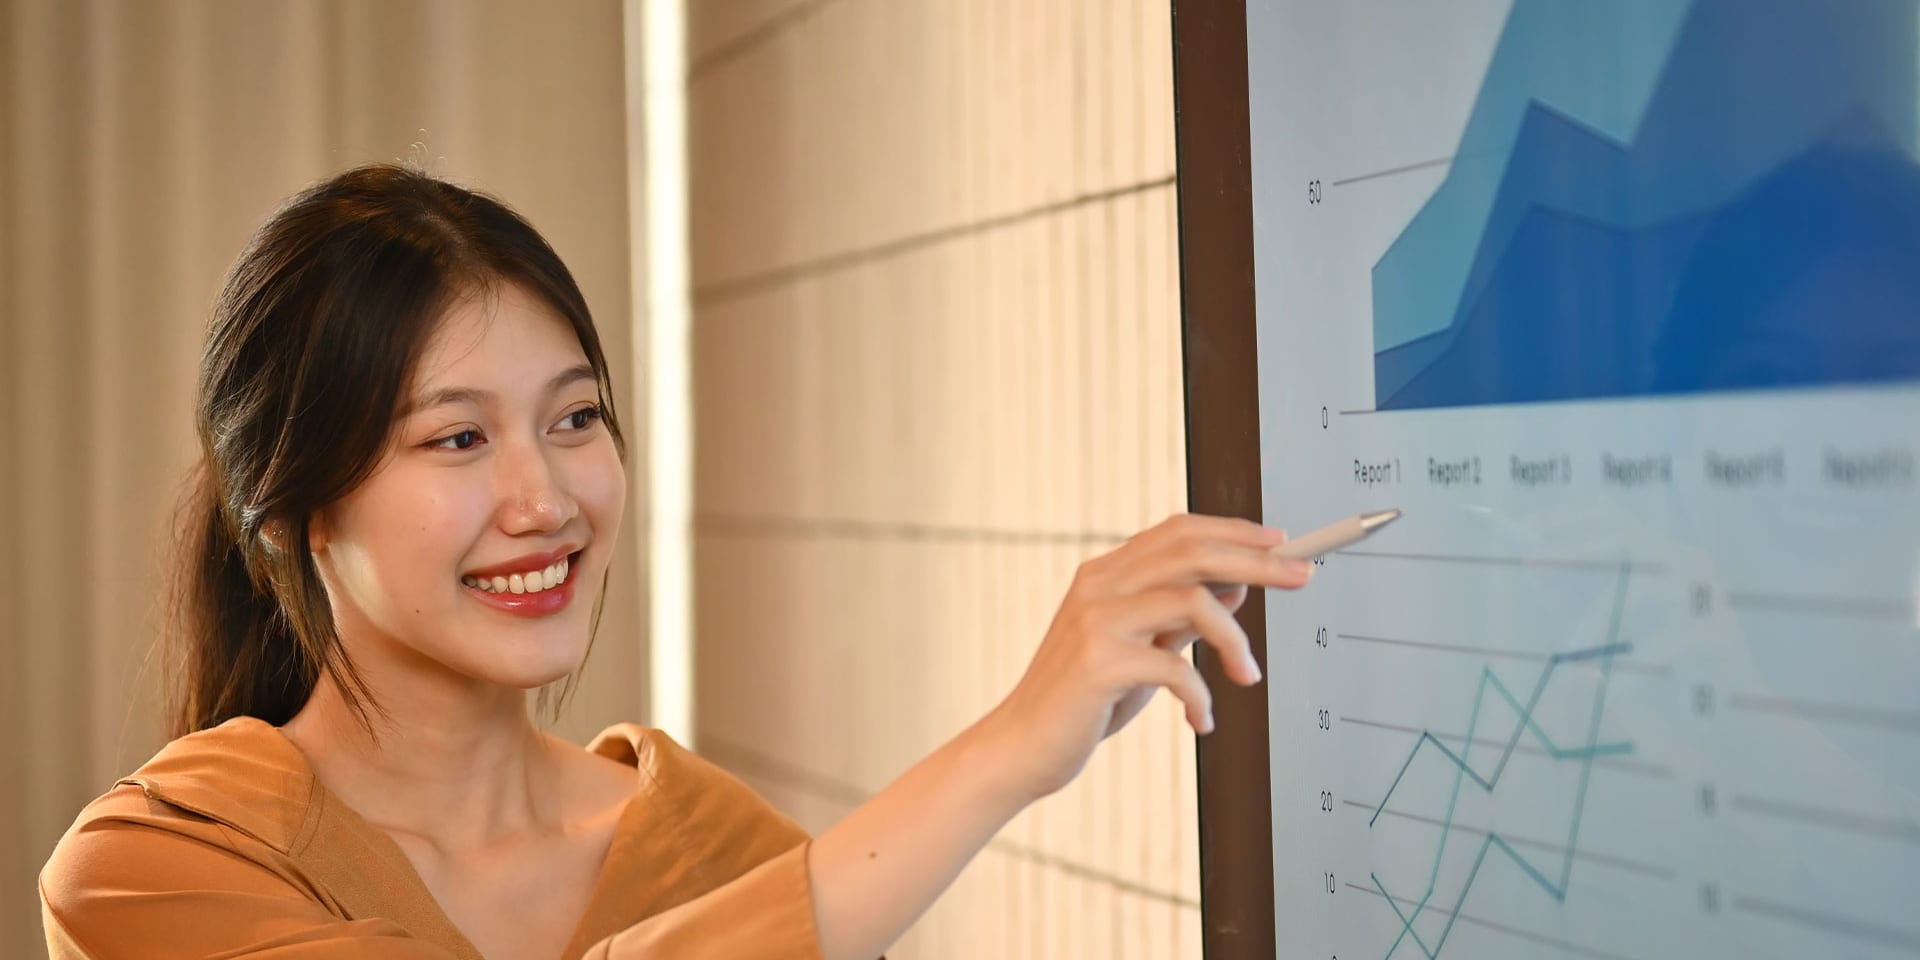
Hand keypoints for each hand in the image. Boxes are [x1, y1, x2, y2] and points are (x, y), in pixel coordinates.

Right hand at [981, 513, 1314, 801]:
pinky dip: (1201, 696)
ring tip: (1248, 675)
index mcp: (1106, 574)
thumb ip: (1180, 616)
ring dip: (1235, 639)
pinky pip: (1176, 667)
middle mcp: (1099, 585)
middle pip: (1193, 552)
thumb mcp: (1141, 649)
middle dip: (1258, 562)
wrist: (1022, 745)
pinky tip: (1201, 720)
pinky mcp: (1099, 662)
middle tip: (1303, 576)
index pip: (1179, 532)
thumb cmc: (1084, 700)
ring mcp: (1096, 620)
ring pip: (1192, 601)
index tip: (1282, 543)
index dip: (1235, 532)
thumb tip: (1236, 585)